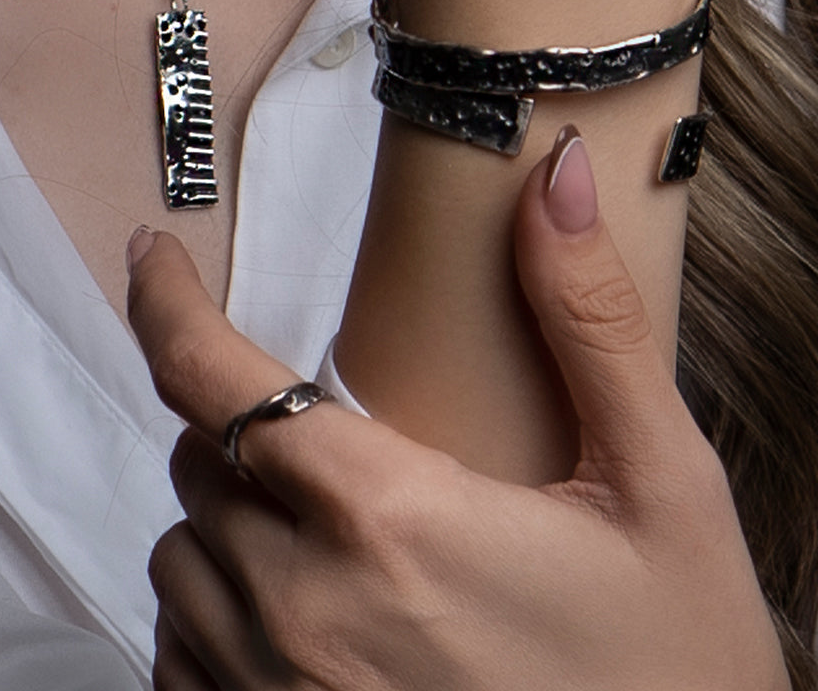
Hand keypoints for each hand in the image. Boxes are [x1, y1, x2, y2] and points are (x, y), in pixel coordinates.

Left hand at [127, 134, 788, 689]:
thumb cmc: (673, 678)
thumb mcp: (664, 494)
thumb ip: (593, 324)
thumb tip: (557, 184)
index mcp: (387, 518)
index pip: (213, 377)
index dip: (164, 301)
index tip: (152, 255)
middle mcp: (302, 608)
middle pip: (200, 457)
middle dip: (243, 419)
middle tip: (327, 430)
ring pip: (181, 550)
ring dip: (229, 513)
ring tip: (326, 529)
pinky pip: (179, 646)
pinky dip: (215, 606)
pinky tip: (301, 613)